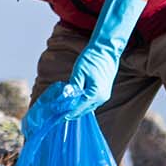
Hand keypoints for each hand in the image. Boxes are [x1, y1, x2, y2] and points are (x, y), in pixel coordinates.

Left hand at [25, 0, 143, 128]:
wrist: (106, 50)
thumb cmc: (92, 59)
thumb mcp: (79, 72)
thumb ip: (73, 87)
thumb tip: (65, 98)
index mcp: (96, 94)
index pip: (79, 107)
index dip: (68, 111)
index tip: (59, 115)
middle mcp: (102, 98)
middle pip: (84, 110)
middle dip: (72, 112)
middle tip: (59, 115)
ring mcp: (104, 96)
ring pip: (88, 107)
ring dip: (77, 108)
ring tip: (65, 110)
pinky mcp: (103, 92)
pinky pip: (91, 102)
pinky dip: (83, 103)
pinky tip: (74, 102)